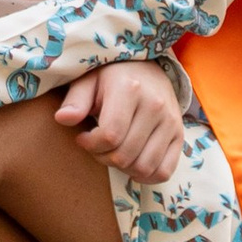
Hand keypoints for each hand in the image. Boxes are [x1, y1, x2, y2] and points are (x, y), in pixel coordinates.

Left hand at [55, 62, 185, 185]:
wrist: (145, 66)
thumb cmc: (109, 76)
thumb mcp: (88, 80)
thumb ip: (75, 100)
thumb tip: (62, 119)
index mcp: (130, 89)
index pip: (110, 136)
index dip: (90, 144)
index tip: (82, 137)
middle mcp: (155, 105)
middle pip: (125, 155)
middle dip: (103, 157)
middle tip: (96, 146)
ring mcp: (171, 121)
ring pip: (144, 167)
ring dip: (123, 168)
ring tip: (113, 152)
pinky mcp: (179, 134)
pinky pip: (164, 171)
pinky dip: (146, 176)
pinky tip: (132, 163)